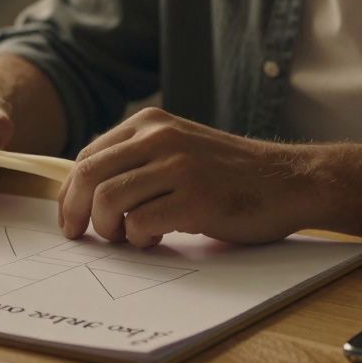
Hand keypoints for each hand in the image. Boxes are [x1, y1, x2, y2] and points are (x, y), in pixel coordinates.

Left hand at [57, 108, 318, 246]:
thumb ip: (138, 159)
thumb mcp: (179, 147)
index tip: (72, 217)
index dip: (72, 192)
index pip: (88, 156)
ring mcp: (178, 166)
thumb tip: (86, 191)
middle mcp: (160, 137)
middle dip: (75, 211)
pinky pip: (140, 223)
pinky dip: (139, 239)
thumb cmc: (230, 174)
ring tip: (127, 237)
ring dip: (109, 229)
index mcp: (151, 122)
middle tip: (81, 235)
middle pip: (89, 175)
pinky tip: (155, 240)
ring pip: (109, 200)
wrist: (289, 181)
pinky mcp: (195, 198)